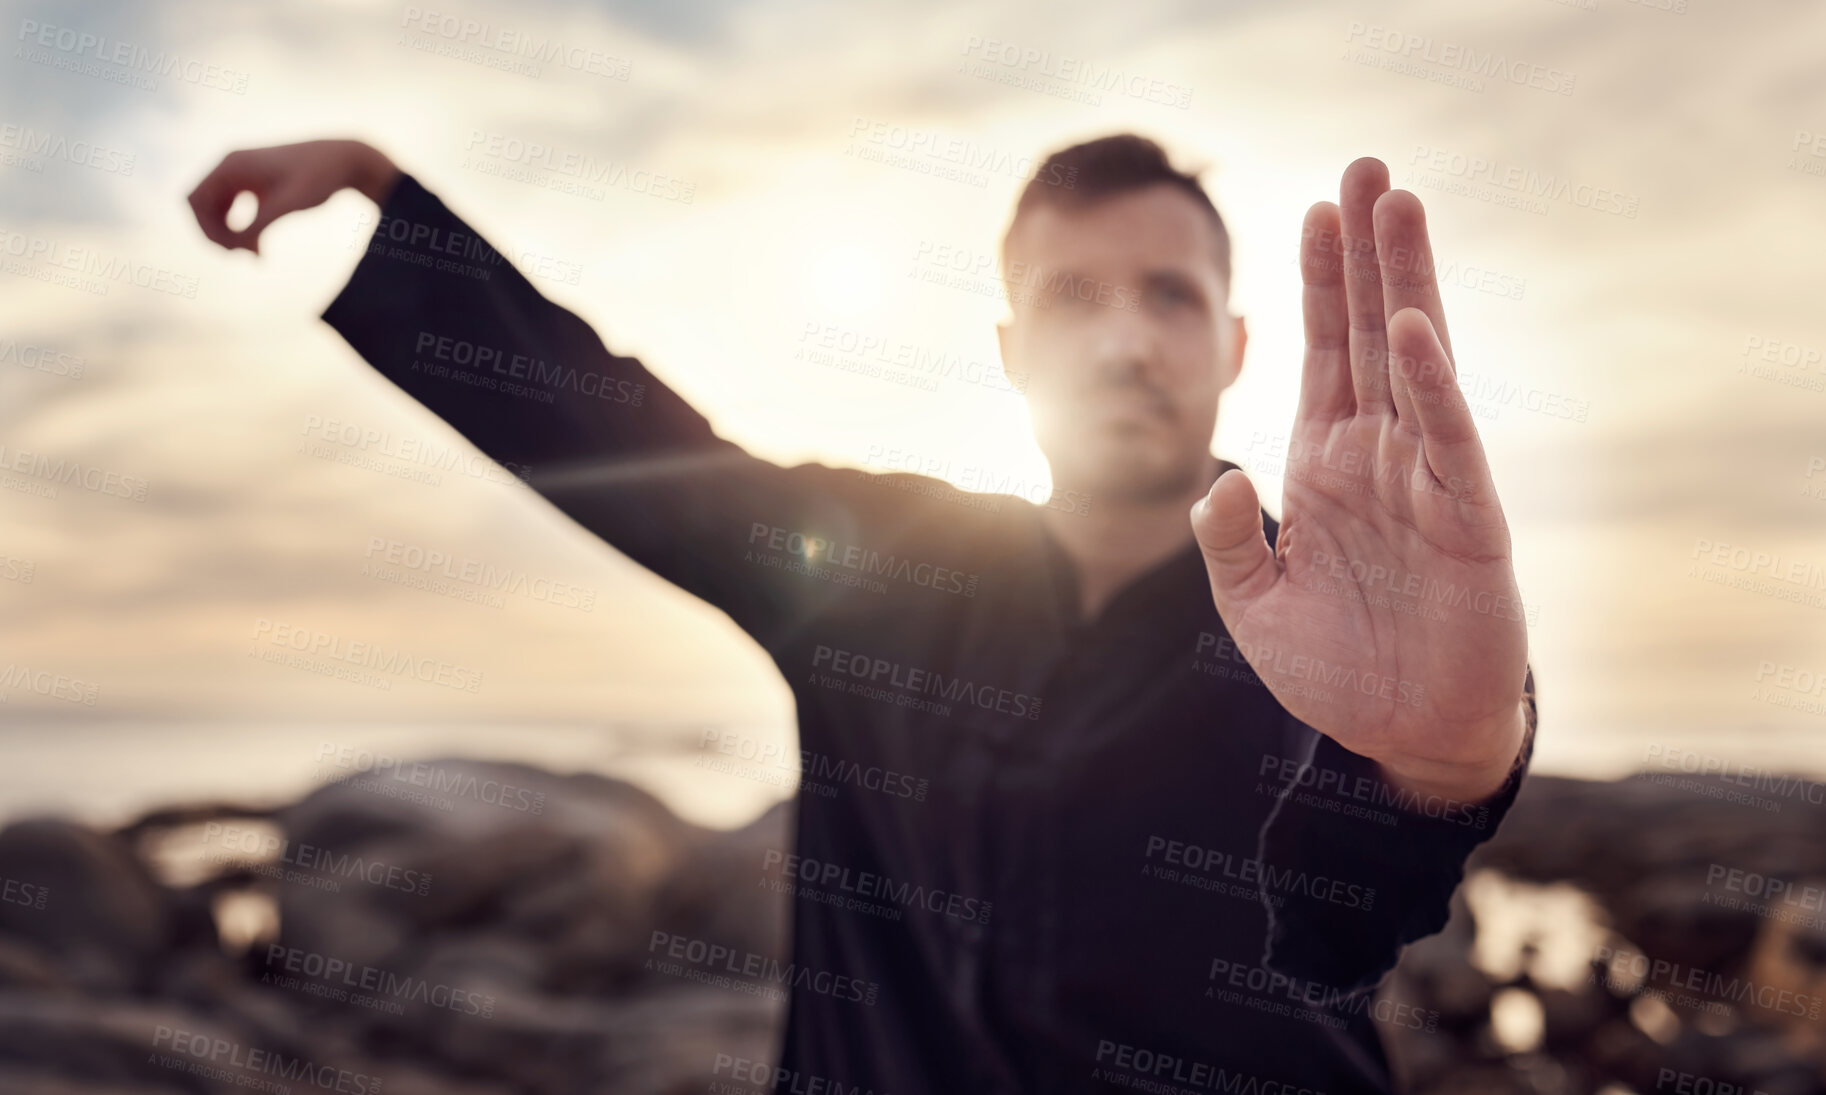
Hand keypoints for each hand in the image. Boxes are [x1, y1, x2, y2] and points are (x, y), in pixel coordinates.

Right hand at [187, 139, 398, 254]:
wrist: (345, 160)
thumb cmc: (319, 177)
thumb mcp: (288, 204)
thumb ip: (259, 224)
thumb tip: (233, 246)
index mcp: (232, 164)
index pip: (195, 200)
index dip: (206, 229)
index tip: (233, 250)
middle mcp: (230, 166)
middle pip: (202, 207)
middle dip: (219, 235)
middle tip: (247, 256)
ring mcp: (241, 174)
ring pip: (217, 212)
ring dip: (229, 235)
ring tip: (256, 255)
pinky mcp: (254, 184)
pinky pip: (234, 211)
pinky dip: (242, 231)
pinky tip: (260, 249)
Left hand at [1190, 157, 1528, 803]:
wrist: (1404, 740)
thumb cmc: (1337, 671)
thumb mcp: (1252, 607)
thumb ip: (1224, 541)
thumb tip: (1216, 472)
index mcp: (1326, 466)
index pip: (1323, 353)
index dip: (1320, 282)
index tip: (1316, 207)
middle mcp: (1378, 457)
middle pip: (1370, 332)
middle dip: (1366, 251)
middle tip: (1366, 165)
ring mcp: (1425, 481)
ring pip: (1415, 362)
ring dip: (1404, 284)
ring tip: (1399, 202)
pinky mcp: (1467, 522)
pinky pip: (1446, 440)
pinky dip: (1431, 385)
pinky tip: (1413, 326)